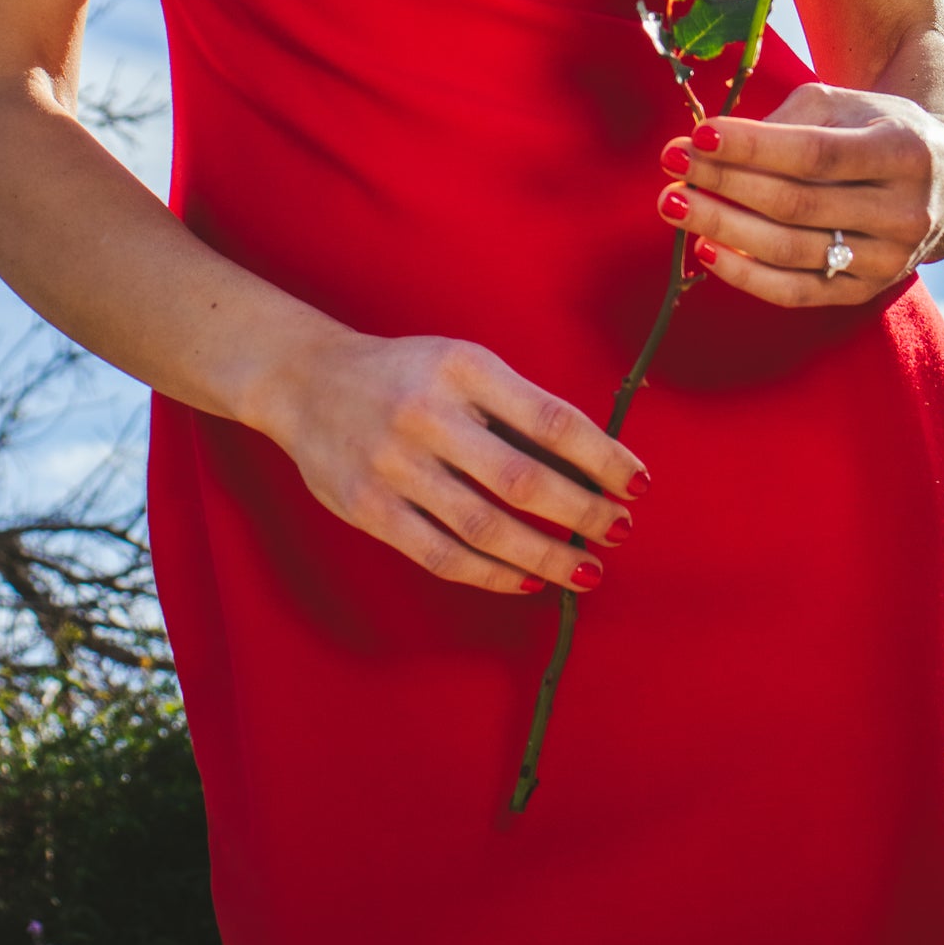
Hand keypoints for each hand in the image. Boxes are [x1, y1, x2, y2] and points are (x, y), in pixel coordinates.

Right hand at [261, 328, 649, 594]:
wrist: (307, 381)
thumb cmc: (406, 373)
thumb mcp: (463, 365)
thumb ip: (518, 406)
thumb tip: (592, 462)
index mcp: (463, 368)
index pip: (550, 419)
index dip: (601, 457)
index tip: (637, 482)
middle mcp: (428, 414)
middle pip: (522, 479)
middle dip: (581, 512)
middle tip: (620, 530)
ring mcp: (394, 465)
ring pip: (485, 527)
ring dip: (545, 555)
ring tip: (586, 569)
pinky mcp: (368, 508)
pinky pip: (440, 553)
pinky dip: (491, 573)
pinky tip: (527, 580)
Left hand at [655, 80, 943, 307]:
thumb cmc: (877, 129)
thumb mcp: (845, 105)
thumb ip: (784, 122)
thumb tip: (708, 144)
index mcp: (904, 151)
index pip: (816, 154)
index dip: (753, 147)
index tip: (698, 134)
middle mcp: (904, 211)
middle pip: (798, 204)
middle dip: (725, 183)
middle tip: (671, 165)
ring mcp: (890, 259)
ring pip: (792, 250)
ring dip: (723, 226)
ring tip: (674, 203)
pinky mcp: (868, 291)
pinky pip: (798, 292)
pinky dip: (746, 275)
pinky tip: (706, 247)